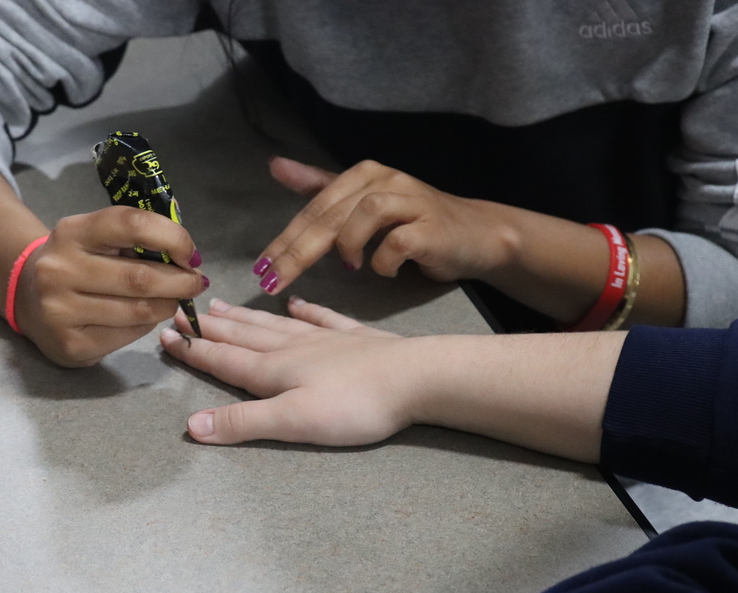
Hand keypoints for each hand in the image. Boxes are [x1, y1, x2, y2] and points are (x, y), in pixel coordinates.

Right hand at [15, 206, 207, 366]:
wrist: (26, 297)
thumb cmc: (78, 262)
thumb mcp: (97, 238)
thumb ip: (137, 237)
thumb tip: (187, 251)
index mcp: (71, 232)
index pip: (131, 224)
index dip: (172, 237)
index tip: (191, 254)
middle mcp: (60, 270)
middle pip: (140, 278)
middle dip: (180, 282)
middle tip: (197, 283)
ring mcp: (60, 310)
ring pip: (138, 311)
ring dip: (168, 306)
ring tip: (173, 300)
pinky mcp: (70, 344)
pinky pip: (127, 335)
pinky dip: (146, 326)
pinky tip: (145, 318)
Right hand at [159, 297, 417, 445]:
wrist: (415, 378)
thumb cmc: (354, 406)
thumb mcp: (293, 422)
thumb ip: (243, 423)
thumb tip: (191, 425)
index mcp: (274, 371)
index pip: (224, 358)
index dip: (193, 349)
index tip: (164, 333)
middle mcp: (293, 349)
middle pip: (243, 336)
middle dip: (210, 327)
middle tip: (182, 311)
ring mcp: (325, 340)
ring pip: (274, 325)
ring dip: (245, 317)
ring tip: (221, 305)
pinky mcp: (356, 339)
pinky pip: (323, 319)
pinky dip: (306, 310)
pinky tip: (297, 304)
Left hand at [253, 157, 514, 293]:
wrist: (477, 235)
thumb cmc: (415, 221)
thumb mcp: (363, 202)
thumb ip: (320, 185)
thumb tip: (275, 165)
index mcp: (362, 174)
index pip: (313, 207)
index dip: (285, 239)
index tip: (260, 270)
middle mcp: (385, 179)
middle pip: (331, 213)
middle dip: (298, 251)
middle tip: (275, 281)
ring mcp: (411, 200)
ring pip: (364, 215)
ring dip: (349, 245)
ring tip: (350, 267)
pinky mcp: (432, 226)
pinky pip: (398, 242)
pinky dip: (383, 260)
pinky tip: (384, 270)